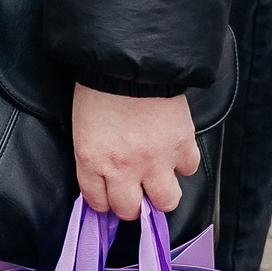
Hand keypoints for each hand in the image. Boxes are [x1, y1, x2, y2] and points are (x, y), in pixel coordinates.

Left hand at [71, 84, 199, 220]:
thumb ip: (93, 157)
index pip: (98, 203)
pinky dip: (182, 162)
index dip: (104, 201)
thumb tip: (103, 178)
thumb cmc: (100, 87)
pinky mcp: (181, 146)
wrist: (131, 59)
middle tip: (134, 190)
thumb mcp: (83, 127)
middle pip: (130, 211)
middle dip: (131, 204)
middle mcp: (123, 168)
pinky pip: (188, 169)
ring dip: (161, 191)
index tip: (109, 195)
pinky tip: (173, 150)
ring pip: (165, 201)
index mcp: (92, 160)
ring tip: (157, 177)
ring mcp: (155, 160)